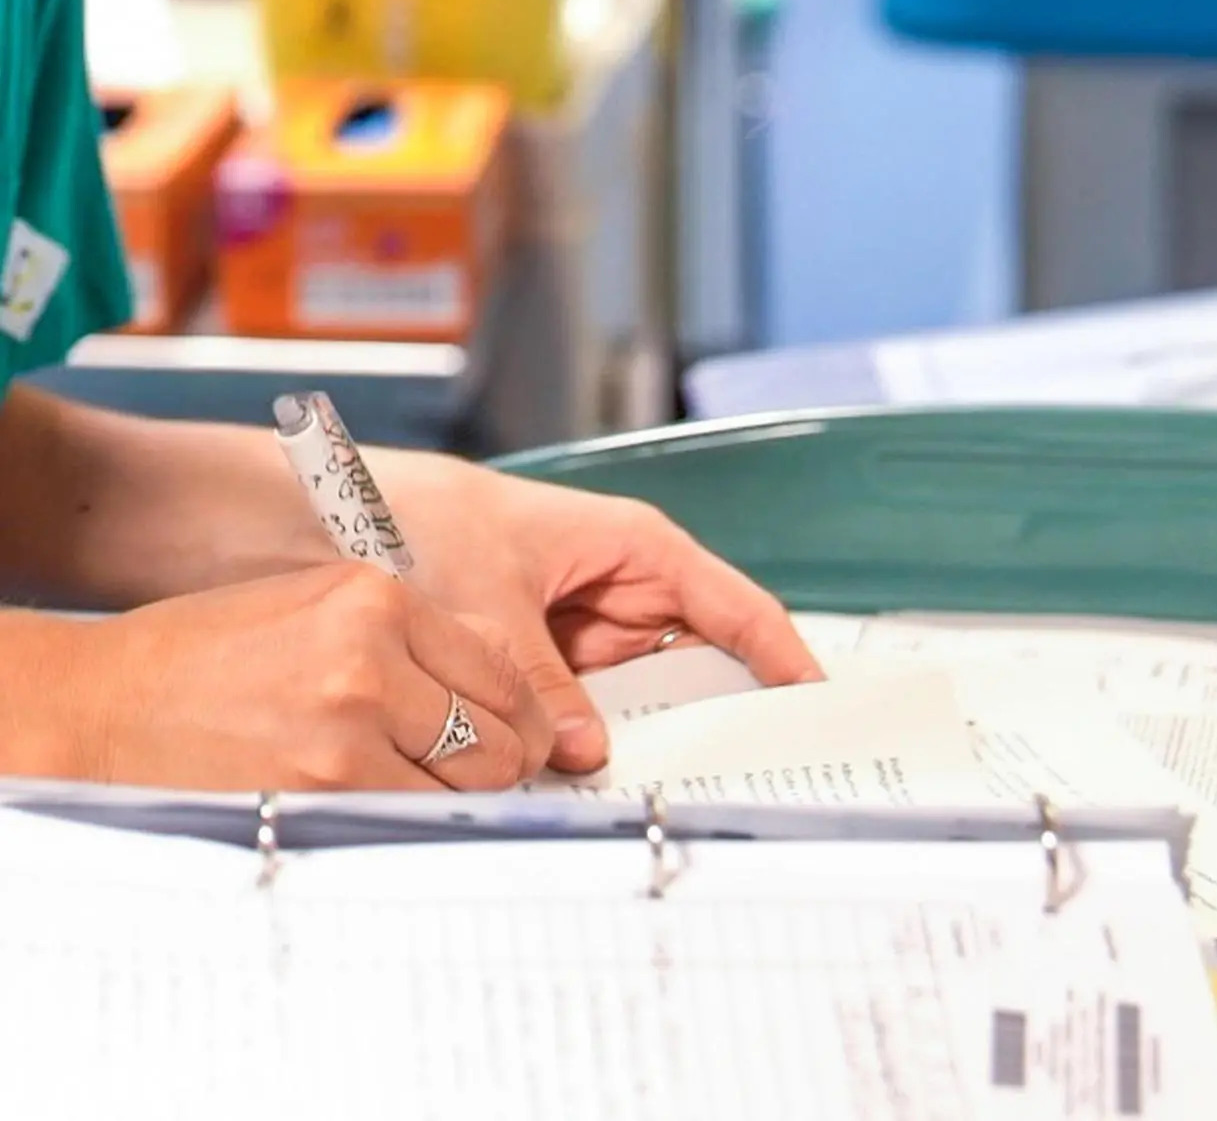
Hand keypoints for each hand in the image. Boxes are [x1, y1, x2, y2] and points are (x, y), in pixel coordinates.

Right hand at [25, 564, 554, 791]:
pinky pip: (419, 816)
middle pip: (506, 730)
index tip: (519, 730)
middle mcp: (374, 654)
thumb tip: (506, 675)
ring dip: (464, 795)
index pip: (506, 665)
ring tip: (425, 786)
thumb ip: (418, 633)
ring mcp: (352, 725)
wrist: (107, 705)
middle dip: (508, 758)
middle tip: (487, 770)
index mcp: (379, 599)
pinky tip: (386, 805)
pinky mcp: (327, 786)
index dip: (523, 710)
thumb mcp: (322, 606)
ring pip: (474, 782)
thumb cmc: (212, 656)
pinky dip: (418, 820)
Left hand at [371, 452, 822, 775]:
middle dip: (715, 715)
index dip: (781, 656)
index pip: (734, 607)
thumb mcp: (485, 605)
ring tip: (670, 788)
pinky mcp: (543, 661)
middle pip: (697, 661)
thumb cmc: (410, 519)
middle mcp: (620, 588)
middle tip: (740, 775)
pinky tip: (593, 781)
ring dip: (645, 737)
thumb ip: (540, 683)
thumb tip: (579, 752)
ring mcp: (583, 628)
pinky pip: (586, 710)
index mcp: (634, 547)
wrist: (311, 517)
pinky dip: (588, 742)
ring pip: (642, 696)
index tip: (816, 706)